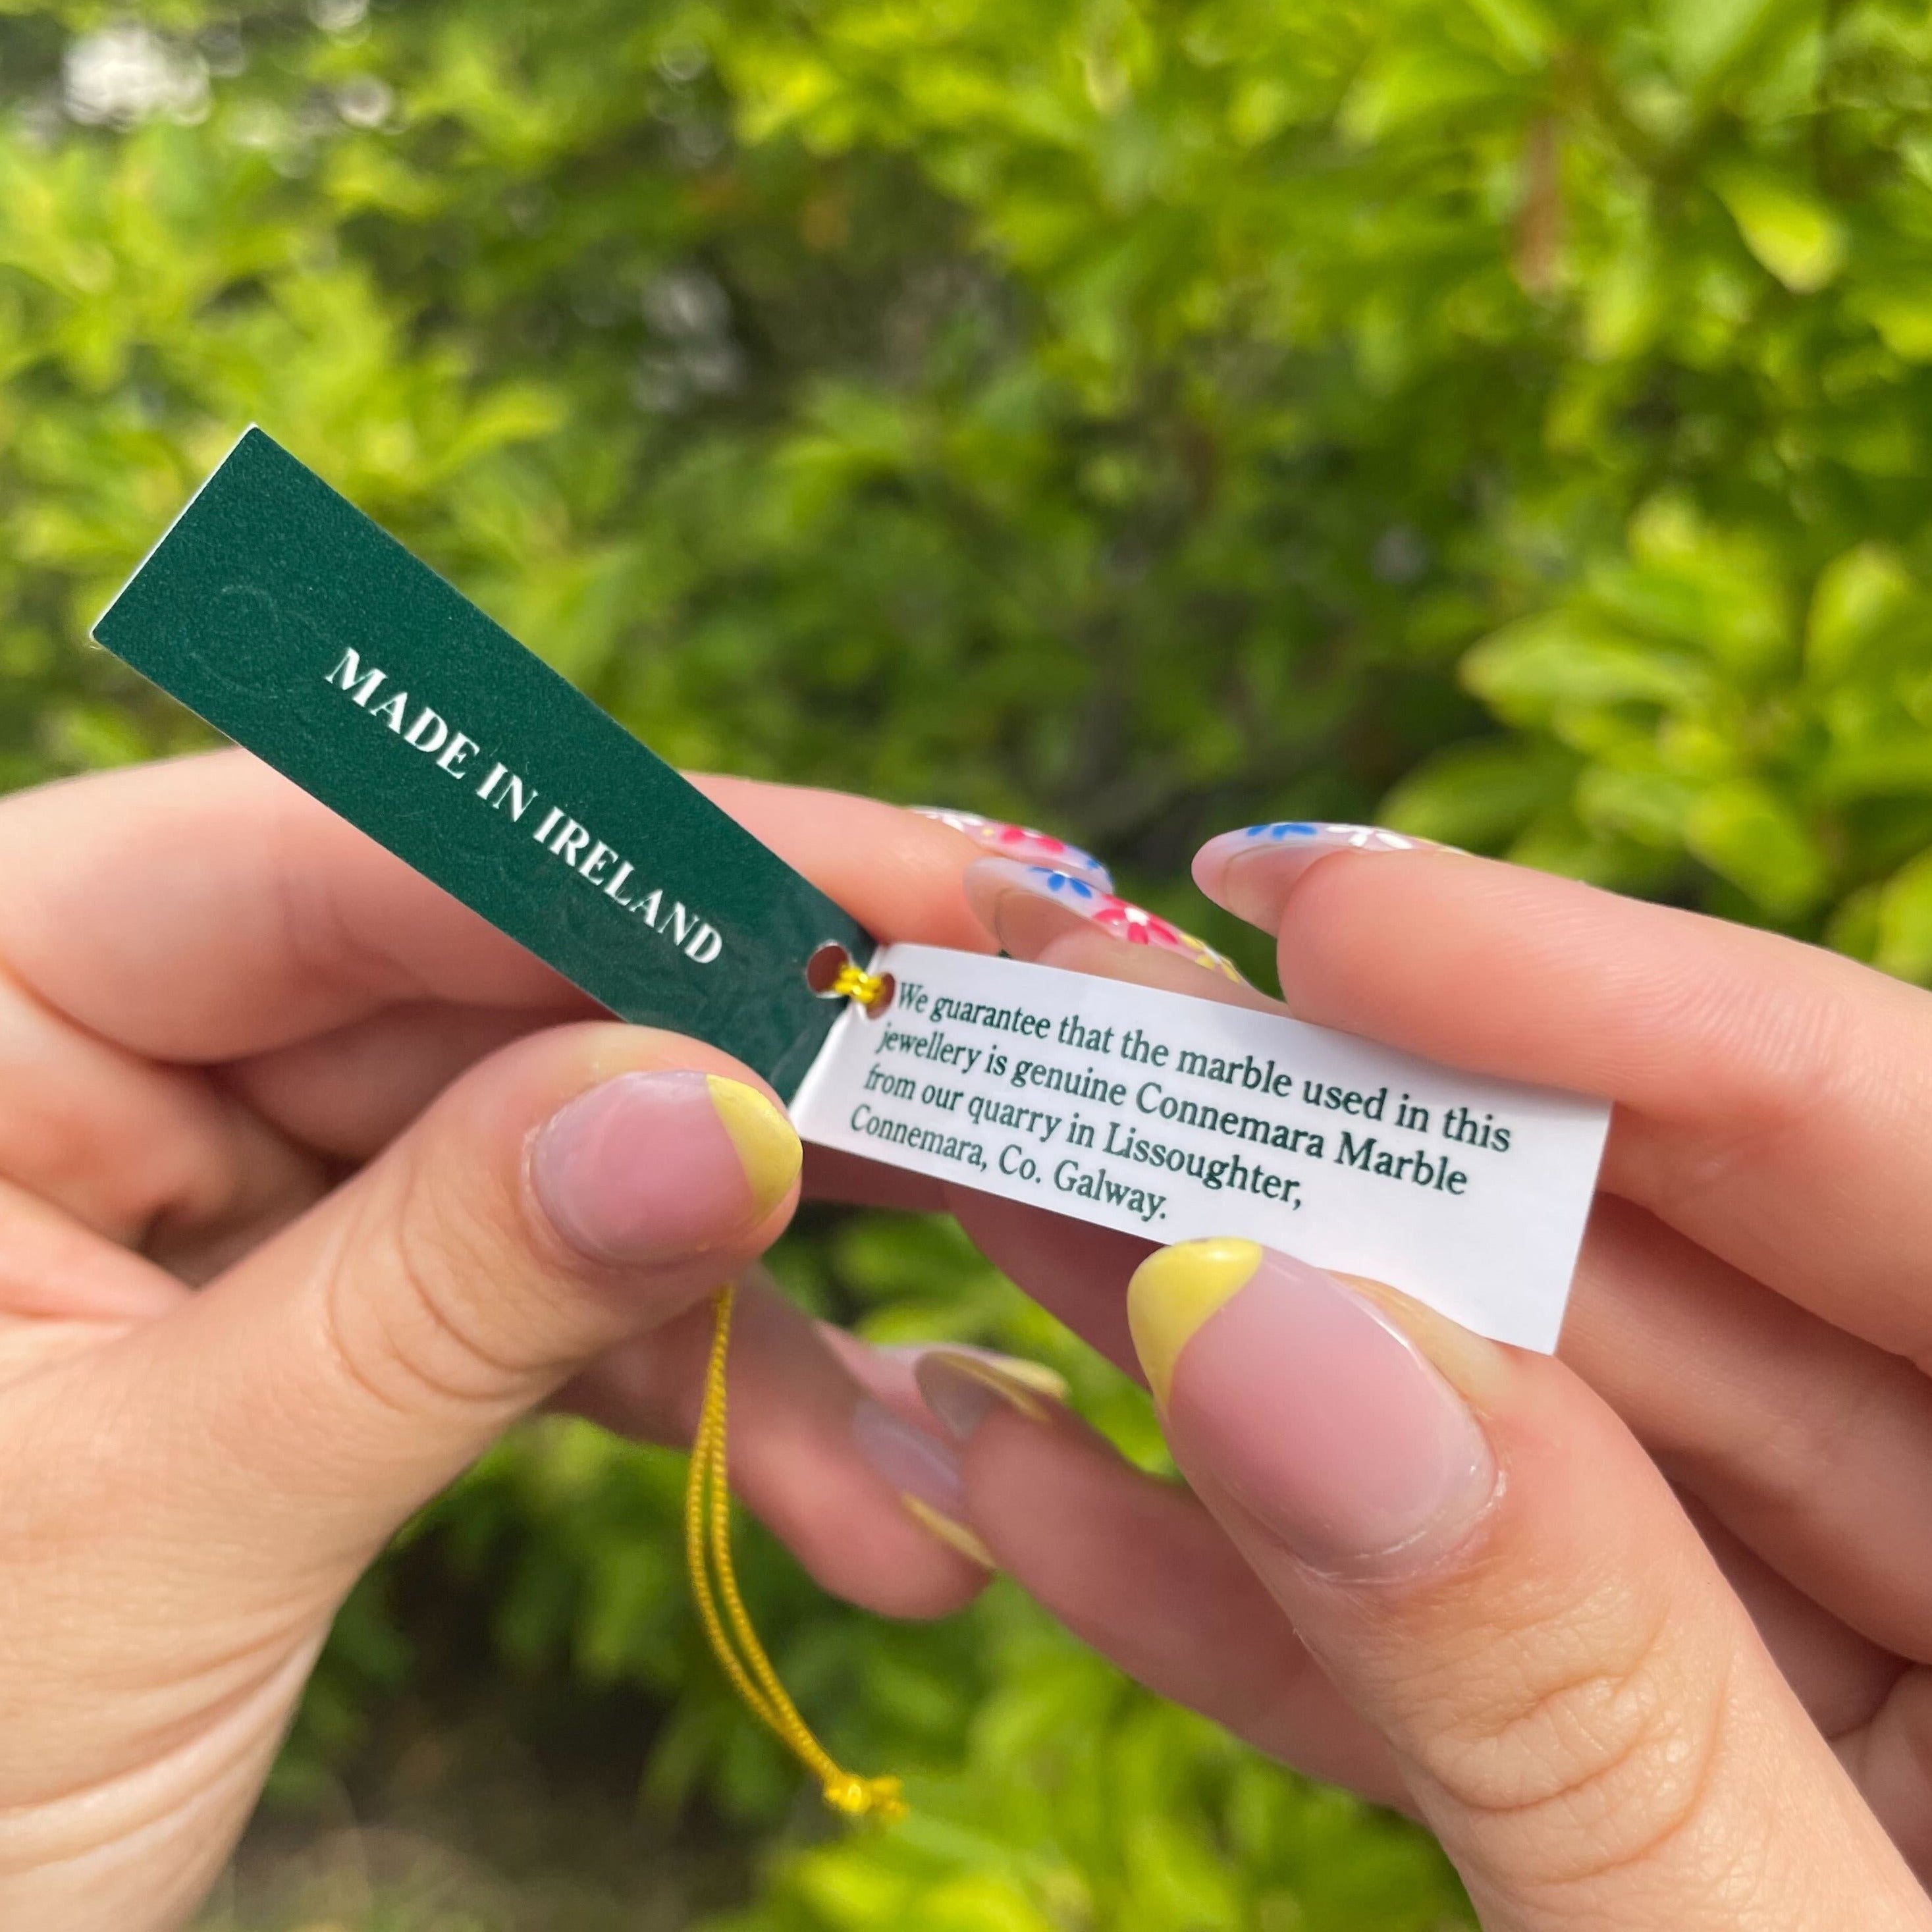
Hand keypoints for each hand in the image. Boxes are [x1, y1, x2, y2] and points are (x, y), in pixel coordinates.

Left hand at [0, 750, 1008, 1929]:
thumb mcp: (151, 1530)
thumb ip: (440, 1294)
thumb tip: (728, 1115)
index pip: (352, 855)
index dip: (664, 858)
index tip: (924, 886)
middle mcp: (95, 1045)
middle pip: (495, 992)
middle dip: (763, 1076)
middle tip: (1016, 1091)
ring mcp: (211, 1181)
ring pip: (548, 1157)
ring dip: (761, 1290)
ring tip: (967, 1372)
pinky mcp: (304, 1310)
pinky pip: (529, 1305)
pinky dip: (694, 1400)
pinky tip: (864, 1510)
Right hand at [906, 832, 1931, 1926]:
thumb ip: (1560, 1674)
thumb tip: (1259, 1322)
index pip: (1898, 1146)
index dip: (1601, 998)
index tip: (1310, 903)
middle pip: (1664, 1289)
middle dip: (1343, 1173)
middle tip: (1077, 1039)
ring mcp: (1857, 1701)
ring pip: (1528, 1460)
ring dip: (1244, 1358)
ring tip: (999, 1214)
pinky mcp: (1690, 1820)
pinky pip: (1478, 1668)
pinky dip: (1264, 1603)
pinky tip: (1035, 1489)